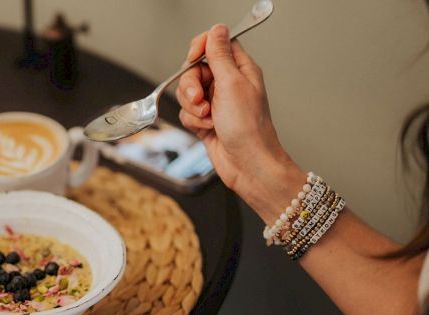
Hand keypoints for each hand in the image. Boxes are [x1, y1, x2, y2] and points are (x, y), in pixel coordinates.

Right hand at [176, 24, 303, 221]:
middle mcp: (227, 84)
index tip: (193, 58)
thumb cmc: (248, 128)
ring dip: (192, 106)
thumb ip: (220, 55)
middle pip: (194, 69)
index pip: (216, 44)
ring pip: (187, 92)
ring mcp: (216, 102)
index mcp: (240, 69)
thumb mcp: (232, 83)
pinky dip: (192, 120)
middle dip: (191, 85)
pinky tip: (207, 128)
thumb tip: (217, 29)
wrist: (247, 164)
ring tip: (207, 117)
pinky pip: (186, 112)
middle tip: (201, 99)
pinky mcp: (205, 120)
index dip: (200, 48)